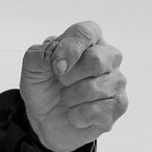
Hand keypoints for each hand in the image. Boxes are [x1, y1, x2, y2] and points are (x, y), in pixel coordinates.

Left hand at [19, 21, 126, 151]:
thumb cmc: (43, 86)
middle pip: (95, 60)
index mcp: (89, 40)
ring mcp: (117, 80)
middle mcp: (109, 56)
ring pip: (95, 88)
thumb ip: (40, 54)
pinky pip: (99, 111)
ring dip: (70, 98)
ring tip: (68, 99)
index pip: (85, 32)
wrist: (45, 119)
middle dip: (68, 78)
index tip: (55, 67)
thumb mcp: (32, 67)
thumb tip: (59, 60)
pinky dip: (78, 116)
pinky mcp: (119, 105)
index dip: (69, 49)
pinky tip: (76, 113)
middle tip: (60, 83)